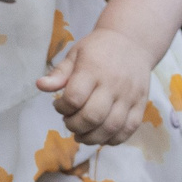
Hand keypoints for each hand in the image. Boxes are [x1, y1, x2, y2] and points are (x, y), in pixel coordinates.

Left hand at [37, 27, 154, 145]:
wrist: (132, 41)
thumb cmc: (98, 49)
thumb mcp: (75, 54)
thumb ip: (59, 73)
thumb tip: (40, 86)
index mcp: (93, 69)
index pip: (74, 98)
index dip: (62, 108)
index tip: (59, 106)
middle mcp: (114, 84)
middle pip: (93, 116)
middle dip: (75, 126)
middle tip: (69, 122)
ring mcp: (130, 96)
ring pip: (111, 127)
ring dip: (92, 138)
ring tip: (81, 134)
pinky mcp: (141, 104)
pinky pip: (128, 129)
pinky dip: (113, 139)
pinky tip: (101, 136)